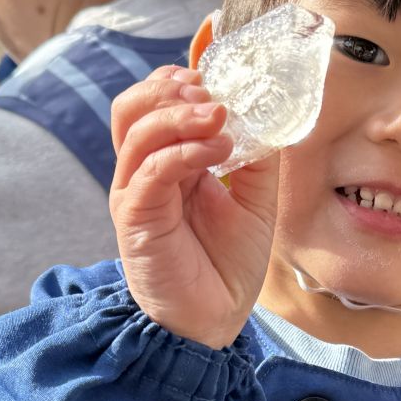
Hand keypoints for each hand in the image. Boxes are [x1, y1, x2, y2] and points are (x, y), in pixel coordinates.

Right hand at [109, 66, 279, 348]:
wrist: (215, 319)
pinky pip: (149, 171)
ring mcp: (136, 193)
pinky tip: (217, 152)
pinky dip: (183, 152)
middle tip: (212, 97)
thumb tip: (269, 116)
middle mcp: (144, 173)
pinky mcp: (136, 217)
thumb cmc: (229, 265)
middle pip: (132, 107)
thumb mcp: (257, 202)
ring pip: (137, 131)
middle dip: (170, 90)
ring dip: (181, 116)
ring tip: (220, 120)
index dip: (177, 83)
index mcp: (168, 163)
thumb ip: (258, 159)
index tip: (215, 81)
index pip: (154, 104)